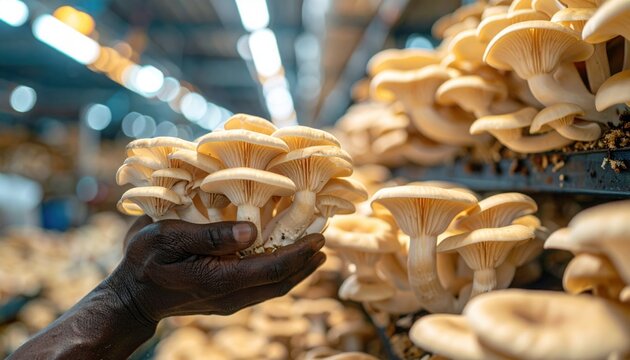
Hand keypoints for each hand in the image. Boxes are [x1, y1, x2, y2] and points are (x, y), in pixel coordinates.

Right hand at [105, 216, 325, 326]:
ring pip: (274, 288)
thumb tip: (253, 230)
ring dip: (297, 270)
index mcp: (220, 279)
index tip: (320, 237)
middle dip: (306, 264)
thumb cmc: (144, 260)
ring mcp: (230, 300)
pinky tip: (284, 258)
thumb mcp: (169, 238)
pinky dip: (280, 273)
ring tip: (313, 251)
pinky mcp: (226, 298)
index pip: (273, 269)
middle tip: (325, 242)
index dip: (300, 253)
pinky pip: (262, 287)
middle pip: (281, 282)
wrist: (132, 297)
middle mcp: (231, 295)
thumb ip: (211, 236)